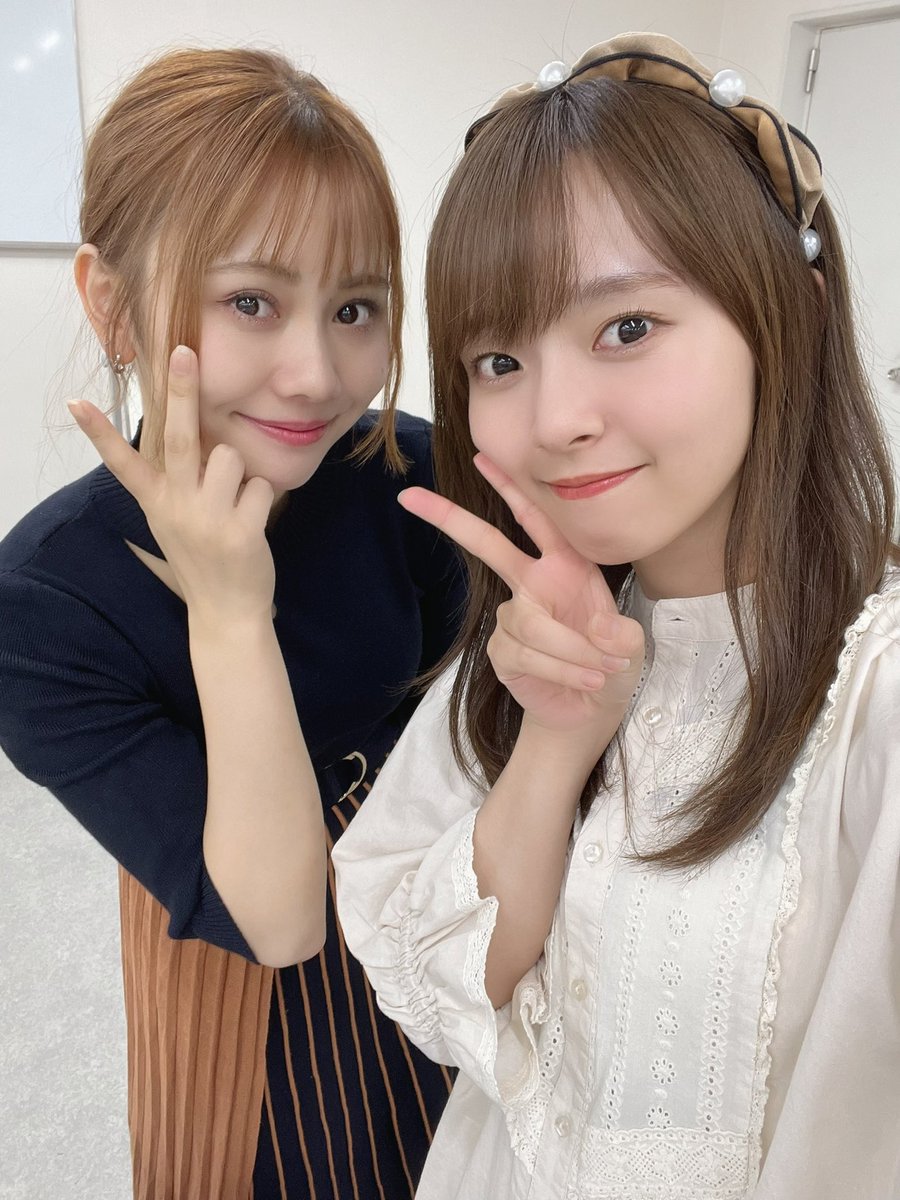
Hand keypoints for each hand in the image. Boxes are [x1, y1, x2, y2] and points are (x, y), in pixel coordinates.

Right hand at [69, 346, 275, 625]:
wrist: (226, 613)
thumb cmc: (202, 558)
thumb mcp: (174, 520)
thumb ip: (178, 481)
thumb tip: (194, 430)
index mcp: (157, 503)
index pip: (123, 463)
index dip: (100, 433)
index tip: (77, 403)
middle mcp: (177, 508)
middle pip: (181, 438)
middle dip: (182, 391)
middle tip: (184, 352)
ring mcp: (209, 520)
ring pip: (232, 457)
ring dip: (240, 473)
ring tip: (234, 504)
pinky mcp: (241, 532)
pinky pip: (260, 485)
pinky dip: (262, 497)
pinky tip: (252, 523)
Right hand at [399, 454, 643, 734]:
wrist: (593, 708)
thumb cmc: (611, 663)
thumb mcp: (629, 643)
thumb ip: (621, 633)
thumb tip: (601, 633)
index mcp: (563, 566)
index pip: (535, 520)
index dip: (510, 488)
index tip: (479, 456)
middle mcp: (532, 584)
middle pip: (486, 545)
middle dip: (450, 519)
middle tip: (410, 497)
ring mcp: (513, 617)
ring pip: (532, 624)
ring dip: (572, 651)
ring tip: (602, 670)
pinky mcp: (502, 651)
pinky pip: (527, 653)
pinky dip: (562, 669)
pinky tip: (584, 680)